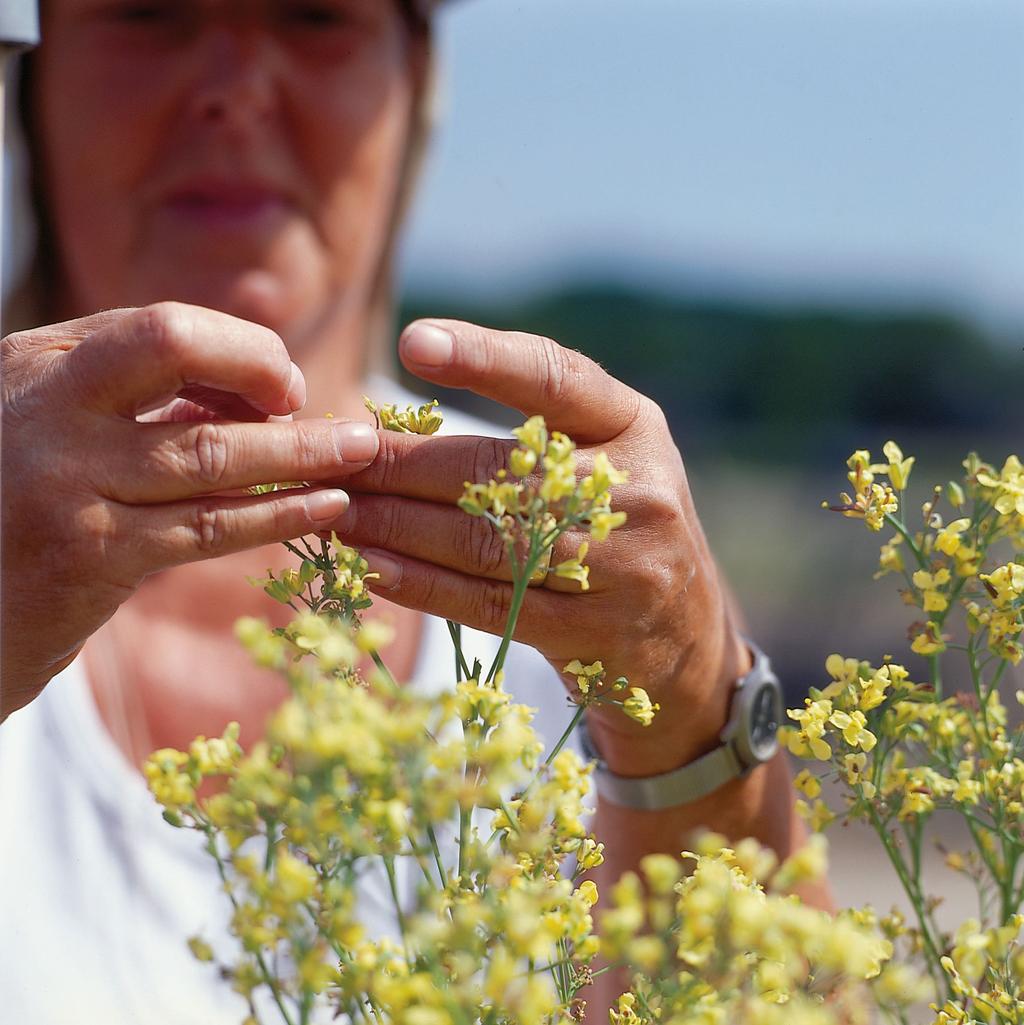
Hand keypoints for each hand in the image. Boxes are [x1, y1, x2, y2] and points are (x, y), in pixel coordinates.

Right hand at [1, 303, 379, 719]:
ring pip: (208, 450)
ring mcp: (60, 478)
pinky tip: (327, 509)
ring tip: (360, 455)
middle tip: (321, 405)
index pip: (161, 328)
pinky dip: (278, 514)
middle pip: (173, 347)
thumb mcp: (60, 437)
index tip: (283, 387)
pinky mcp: (85, 554)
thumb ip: (138, 408)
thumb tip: (248, 394)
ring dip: (299, 453)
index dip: (240, 350)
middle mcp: (41, 405)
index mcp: (37, 365)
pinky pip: (208, 526)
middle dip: (265, 370)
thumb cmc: (15, 520)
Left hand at [333, 319, 751, 775]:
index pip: (558, 379)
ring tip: (332, 512)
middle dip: (401, 464)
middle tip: (331, 457)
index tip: (414, 342)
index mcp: (636, 427)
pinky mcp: (592, 632)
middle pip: (499, 469)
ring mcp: (622, 566)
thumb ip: (532, 431)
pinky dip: (419, 583)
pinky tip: (368, 565)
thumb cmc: (617, 527)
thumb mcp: (602, 461)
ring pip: (484, 539)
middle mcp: (637, 490)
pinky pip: (488, 603)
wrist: (684, 639)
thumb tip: (394, 421)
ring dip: (395, 526)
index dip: (486, 359)